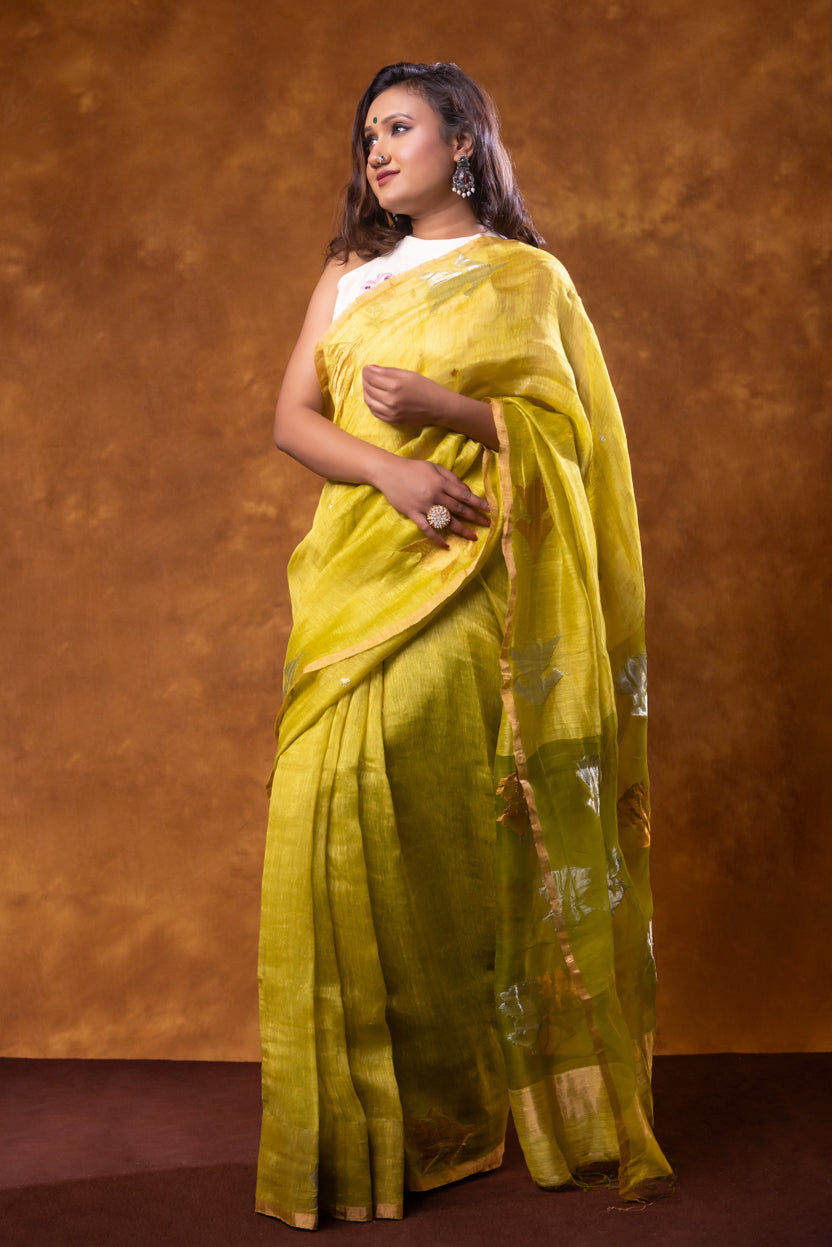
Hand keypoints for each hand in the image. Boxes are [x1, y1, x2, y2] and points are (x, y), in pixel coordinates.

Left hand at [362, 365, 446, 427]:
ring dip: (366, 393)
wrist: (439, 407)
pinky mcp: (393, 421)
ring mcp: (391, 413)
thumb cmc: (426, 387)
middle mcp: (391, 401)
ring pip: (369, 402)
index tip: (366, 369)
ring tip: (370, 386)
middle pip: (368, 389)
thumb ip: (388, 371)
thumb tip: (371, 368)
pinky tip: (375, 398)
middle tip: (367, 376)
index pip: (372, 378)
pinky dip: (371, 404)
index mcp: (395, 386)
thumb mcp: (408, 374)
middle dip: (365, 381)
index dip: (366, 372)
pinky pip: (375, 412)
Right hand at [376, 456, 490, 547]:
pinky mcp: (412, 513)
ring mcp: (423, 506)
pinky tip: (445, 545)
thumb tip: (467, 491)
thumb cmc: (413, 468)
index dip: (478, 503)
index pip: (463, 495)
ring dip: (461, 529)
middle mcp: (434, 495)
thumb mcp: (434, 467)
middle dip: (474, 517)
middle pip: (458, 509)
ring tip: (472, 537)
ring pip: (445, 520)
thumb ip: (452, 478)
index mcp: (440, 482)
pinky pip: (426, 528)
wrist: (389, 472)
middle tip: (486, 524)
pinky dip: (436, 537)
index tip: (489, 510)